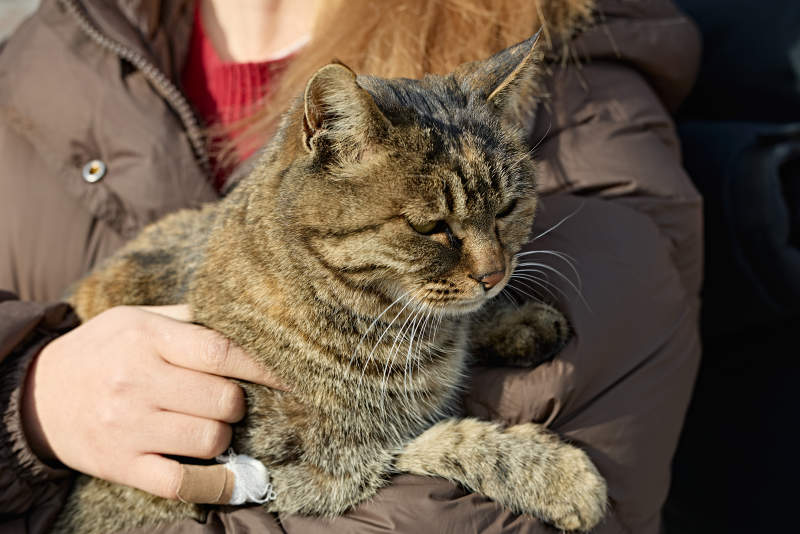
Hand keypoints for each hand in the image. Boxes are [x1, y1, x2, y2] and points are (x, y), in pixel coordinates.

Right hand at [20, 305, 285, 500]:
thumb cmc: (103, 350)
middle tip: (229, 399)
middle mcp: (138, 382)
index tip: (291, 374)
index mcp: (147, 339)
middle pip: (225, 399)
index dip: (264, 365)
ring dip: (223, 434)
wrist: (39, 395)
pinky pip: (183, 481)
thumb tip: (246, 317)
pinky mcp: (123, 465)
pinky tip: (222, 471)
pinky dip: (212, 481)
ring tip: (208, 424)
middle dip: (239, 401)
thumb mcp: (136, 318)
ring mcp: (130, 427)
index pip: (221, 351)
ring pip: (212, 439)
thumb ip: (188, 318)